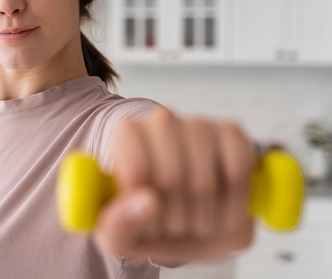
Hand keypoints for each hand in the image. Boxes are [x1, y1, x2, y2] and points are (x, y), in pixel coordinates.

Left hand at [95, 106, 255, 265]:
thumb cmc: (144, 222)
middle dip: (174, 220)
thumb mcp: (118, 235)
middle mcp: (160, 121)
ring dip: (204, 221)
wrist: (184, 221)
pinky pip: (238, 173)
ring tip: (195, 226)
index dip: (145, 208)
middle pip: (171, 178)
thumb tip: (147, 204)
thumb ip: (119, 224)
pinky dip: (234, 208)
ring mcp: (198, 124)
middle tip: (171, 228)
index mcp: (125, 137)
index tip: (146, 223)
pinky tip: (222, 217)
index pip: (136, 170)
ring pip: (205, 181)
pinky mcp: (232, 133)